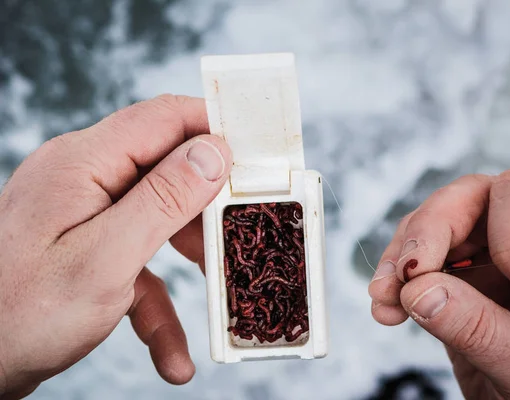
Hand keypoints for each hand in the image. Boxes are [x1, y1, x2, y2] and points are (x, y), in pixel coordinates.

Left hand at [0, 95, 231, 397]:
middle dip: (210, 201)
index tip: (260, 150)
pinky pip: (137, 261)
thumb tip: (214, 152)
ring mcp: (84, 211)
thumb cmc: (21, 315)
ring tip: (215, 288)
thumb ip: (164, 199)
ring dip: (190, 252)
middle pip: (167, 166)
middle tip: (245, 228)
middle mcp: (84, 177)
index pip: (164, 118)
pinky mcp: (87, 245)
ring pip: (159, 214)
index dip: (215, 126)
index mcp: (84, 163)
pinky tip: (172, 352)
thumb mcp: (106, 258)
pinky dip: (158, 301)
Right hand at [368, 170, 509, 398]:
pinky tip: (386, 309)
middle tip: (405, 272)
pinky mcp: (460, 285)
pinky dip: (396, 282)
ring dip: (402, 258)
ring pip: (435, 226)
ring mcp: (489, 262)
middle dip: (429, 232)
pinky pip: (419, 264)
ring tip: (383, 298)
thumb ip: (480, 327)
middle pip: (469, 199)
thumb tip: (416, 289)